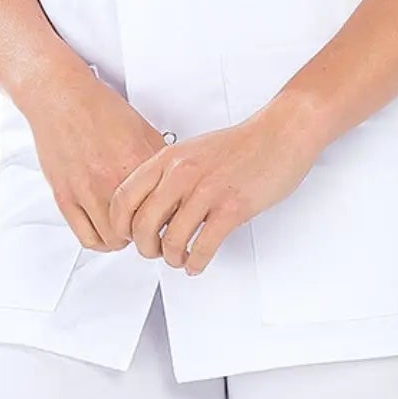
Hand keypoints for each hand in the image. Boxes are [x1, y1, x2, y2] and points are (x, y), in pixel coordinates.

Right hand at [21, 56, 169, 250]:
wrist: (61, 96)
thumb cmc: (97, 108)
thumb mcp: (142, 128)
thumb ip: (159, 159)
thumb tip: (176, 183)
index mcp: (136, 161)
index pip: (165, 209)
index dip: (171, 219)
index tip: (170, 221)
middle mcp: (112, 179)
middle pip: (141, 231)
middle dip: (148, 233)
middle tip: (149, 229)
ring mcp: (86, 190)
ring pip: (114, 240)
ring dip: (124, 239)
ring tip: (127, 229)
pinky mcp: (65, 196)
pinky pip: (87, 237)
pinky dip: (99, 240)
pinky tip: (104, 230)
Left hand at [106, 99, 325, 273]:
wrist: (278, 135)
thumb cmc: (239, 145)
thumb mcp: (190, 152)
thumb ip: (168, 175)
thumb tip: (151, 206)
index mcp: (168, 159)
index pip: (124, 196)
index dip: (119, 224)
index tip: (125, 236)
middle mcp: (182, 174)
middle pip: (142, 224)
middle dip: (144, 247)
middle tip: (153, 252)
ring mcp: (206, 191)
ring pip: (171, 240)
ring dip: (172, 258)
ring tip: (178, 259)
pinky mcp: (232, 208)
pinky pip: (204, 246)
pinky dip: (196, 262)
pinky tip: (197, 263)